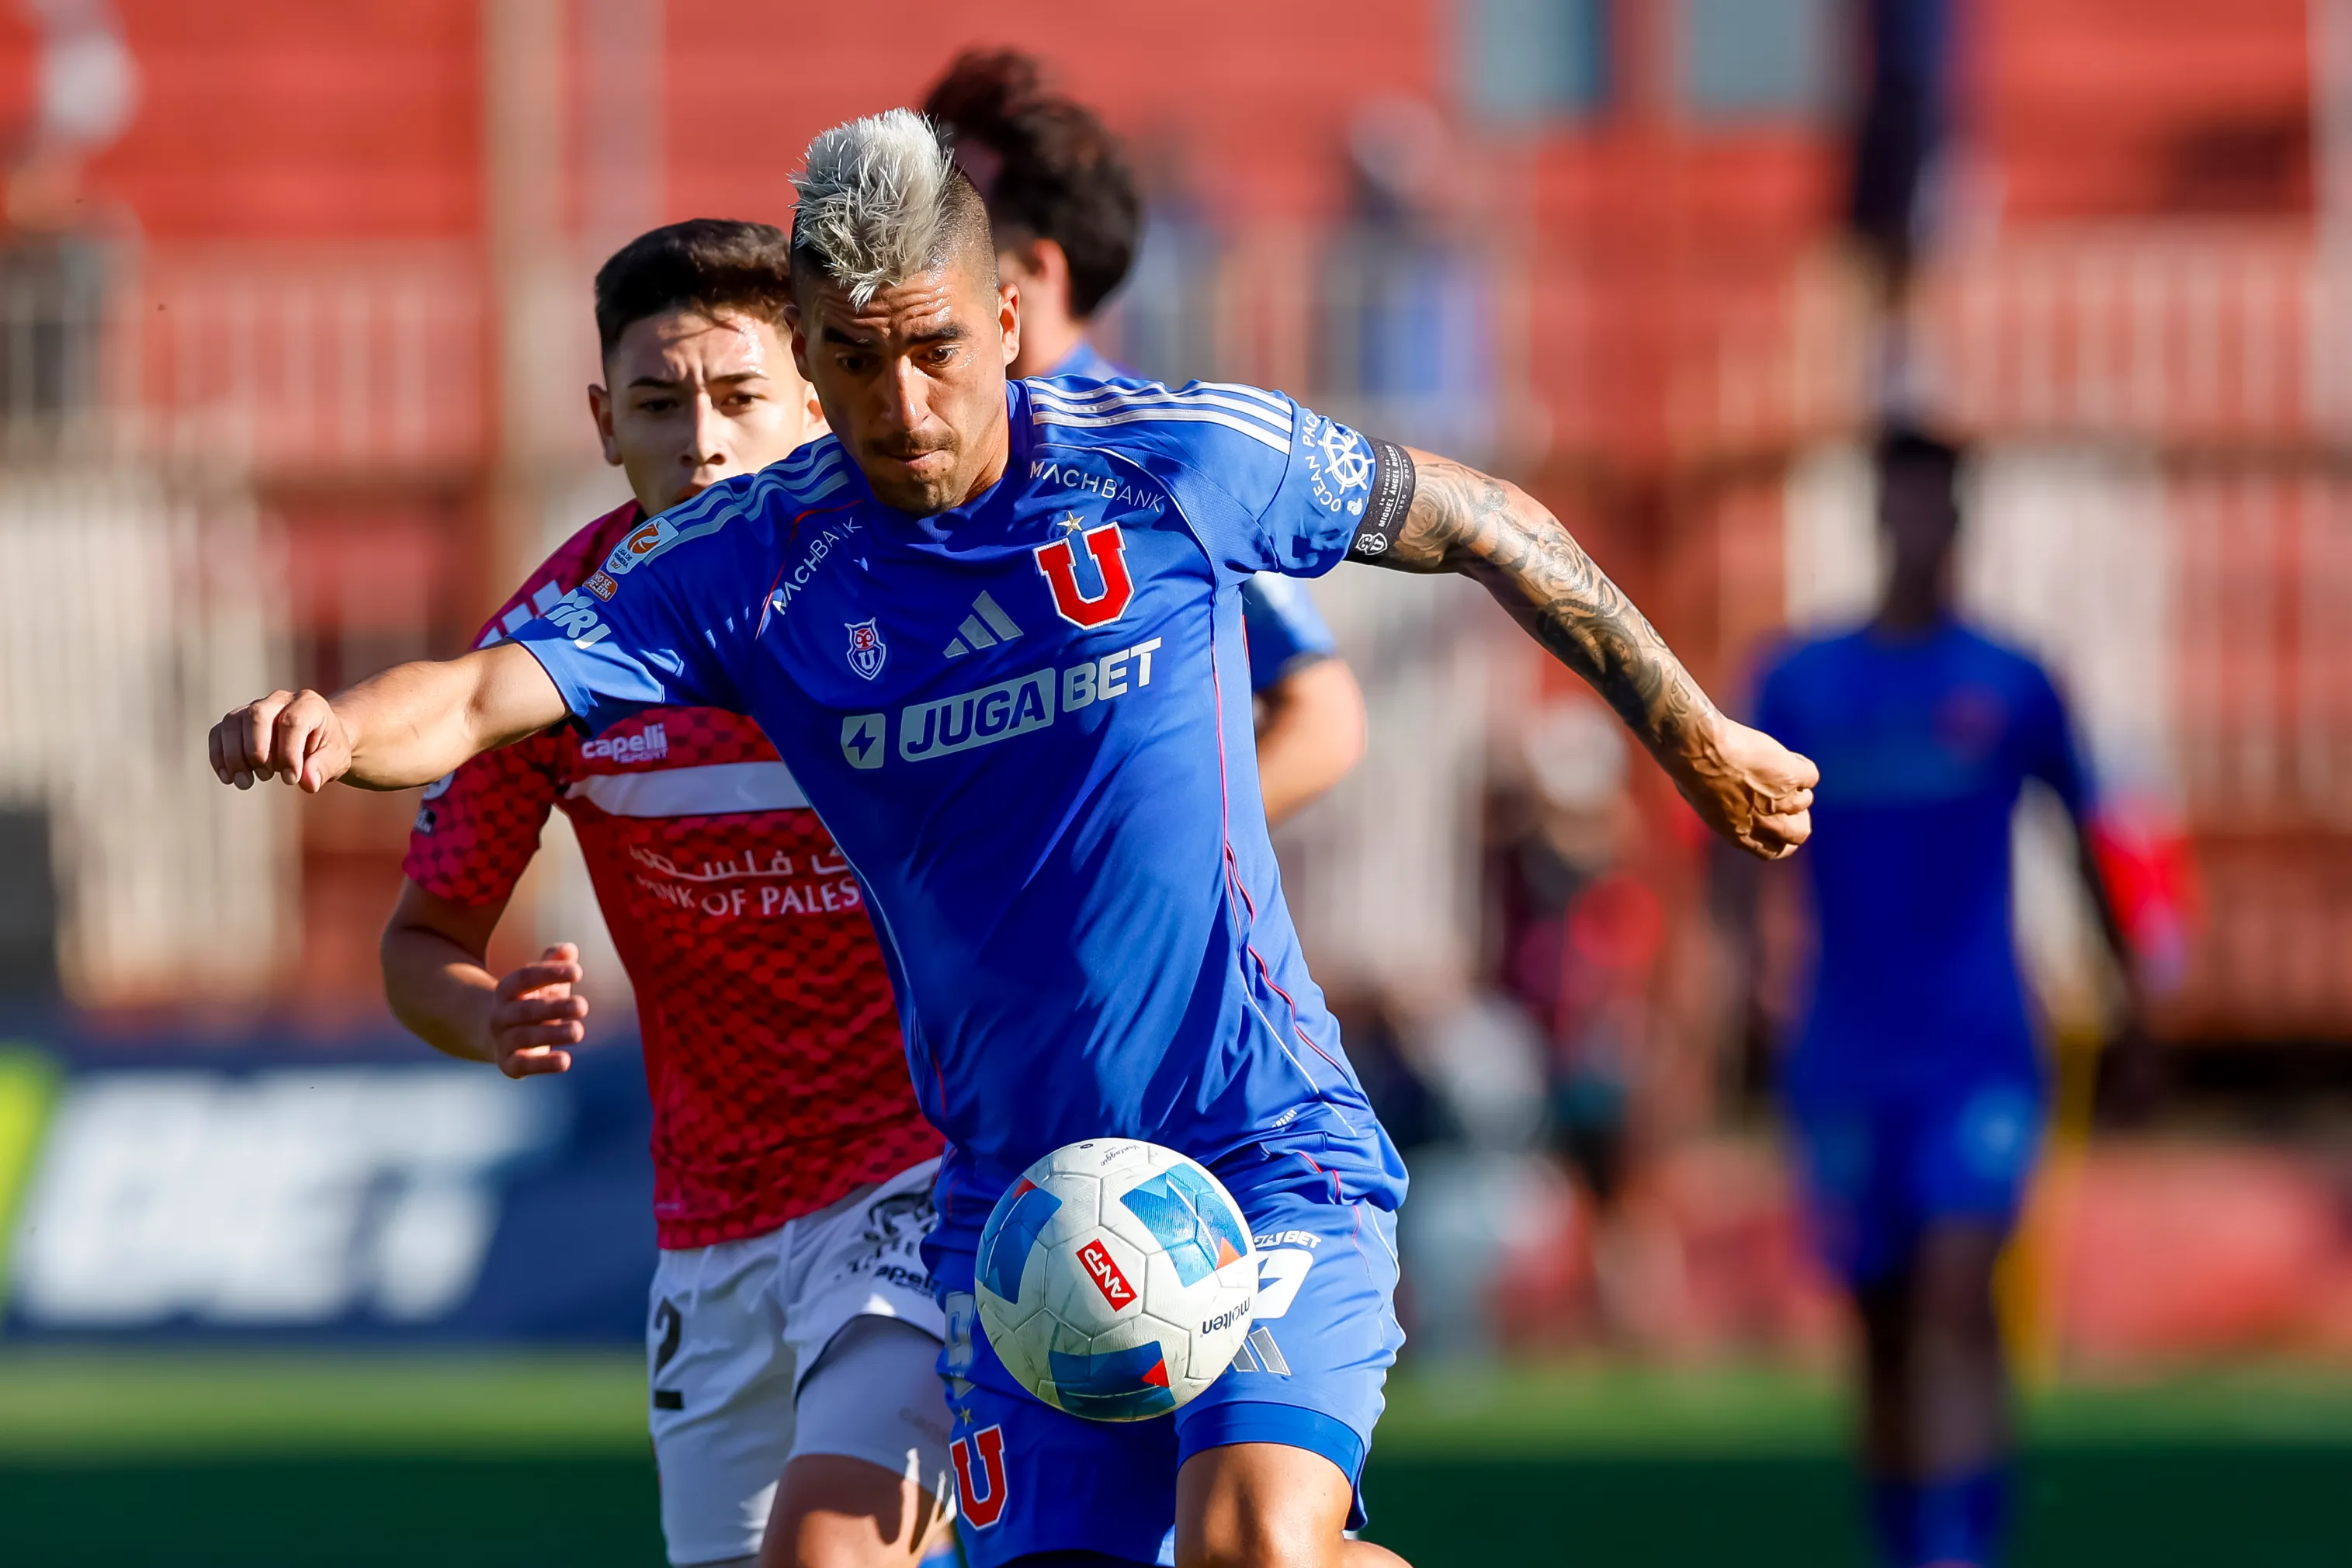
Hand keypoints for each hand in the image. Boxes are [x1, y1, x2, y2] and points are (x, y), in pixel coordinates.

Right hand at [208, 689, 351, 791]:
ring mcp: (254, 707)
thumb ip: (324, 767)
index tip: (292, 780)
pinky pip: (219, 732)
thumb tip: (308, 783)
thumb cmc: (327, 747)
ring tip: (245, 783)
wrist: (317, 738)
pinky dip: (219, 755)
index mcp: (308, 704)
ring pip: (233, 722)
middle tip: (266, 777)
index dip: (289, 753)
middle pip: (257, 716)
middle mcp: (279, 700)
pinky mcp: (238, 721)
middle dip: (257, 751)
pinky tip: (228, 778)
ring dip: (234, 756)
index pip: (292, 722)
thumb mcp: (336, 757)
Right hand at [487, 943, 586, 1077]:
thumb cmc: (532, 1001)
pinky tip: (566, 1061)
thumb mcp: (542, 981)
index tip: (579, 972)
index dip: (550, 973)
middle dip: (555, 1008)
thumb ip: (553, 962)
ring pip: (524, 1037)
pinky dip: (543, 1064)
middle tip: (583, 1006)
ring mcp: (503, 1040)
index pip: (525, 977)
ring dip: (551, 1034)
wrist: (501, 1036)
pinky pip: (522, 1065)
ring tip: (579, 1031)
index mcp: (507, 989)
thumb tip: (569, 949)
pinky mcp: (509, 1064)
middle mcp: (501, 1015)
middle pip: (526, 1009)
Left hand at [1673, 715, 1817, 860]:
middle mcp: (1763, 823)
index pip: (1775, 851)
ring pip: (1805, 800)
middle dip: (1798, 817)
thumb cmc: (1692, 770)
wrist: (1698, 748)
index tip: (1782, 824)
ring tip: (1772, 766)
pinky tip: (1784, 756)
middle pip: (1799, 833)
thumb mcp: (1707, 802)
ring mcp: (1779, 800)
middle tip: (1788, 797)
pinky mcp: (1791, 776)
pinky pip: (1810, 776)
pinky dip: (1801, 766)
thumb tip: (1743, 804)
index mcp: (1739, 834)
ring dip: (1793, 785)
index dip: (1783, 839)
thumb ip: (1730, 812)